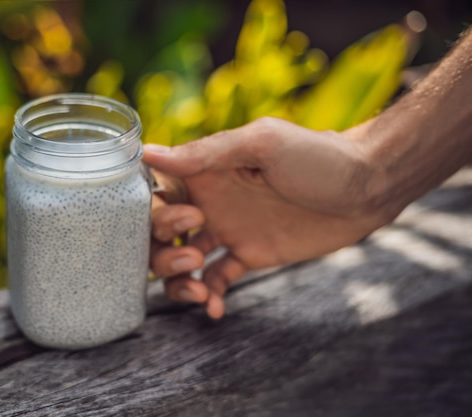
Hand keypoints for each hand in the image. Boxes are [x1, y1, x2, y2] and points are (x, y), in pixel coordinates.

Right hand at [144, 117, 392, 318]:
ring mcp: (228, 230)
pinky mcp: (249, 254)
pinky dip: (210, 296)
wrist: (365, 188)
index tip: (184, 220)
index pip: (156, 193)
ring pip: (181, 260)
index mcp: (206, 171)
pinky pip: (217, 279)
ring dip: (180, 279)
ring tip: (202, 291)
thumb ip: (206, 153)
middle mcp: (209, 200)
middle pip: (161, 233)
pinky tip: (216, 309)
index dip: (156, 213)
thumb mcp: (261, 145)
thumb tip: (148, 153)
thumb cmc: (316, 156)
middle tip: (194, 253)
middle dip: (164, 251)